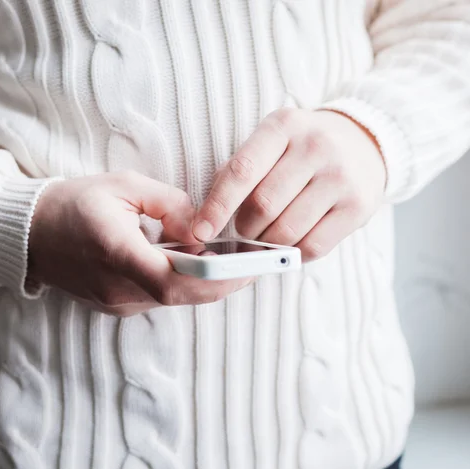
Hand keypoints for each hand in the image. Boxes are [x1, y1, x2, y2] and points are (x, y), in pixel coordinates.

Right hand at [28, 171, 250, 315]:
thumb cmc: (76, 203)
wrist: (32, 233)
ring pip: (175, 300)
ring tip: (229, 257)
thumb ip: (170, 205)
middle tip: (253, 261)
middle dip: (224, 281)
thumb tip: (200, 231)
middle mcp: (117, 287)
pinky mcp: (116, 306)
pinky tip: (194, 263)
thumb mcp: (125, 186)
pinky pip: (159, 299)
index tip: (247, 266)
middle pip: (183, 296)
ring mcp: (116, 302)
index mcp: (117, 252)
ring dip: (205, 282)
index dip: (217, 277)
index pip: (175, 280)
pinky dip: (182, 284)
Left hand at [192, 108, 385, 260]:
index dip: (217, 207)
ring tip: (267, 234)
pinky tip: (291, 241)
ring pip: (286, 231)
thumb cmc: (301, 148)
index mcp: (283, 126)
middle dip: (244, 228)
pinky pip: (313, 246)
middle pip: (263, 206)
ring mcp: (341, 177)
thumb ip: (237, 171)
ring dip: (267, 243)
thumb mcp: (269, 141)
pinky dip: (292, 253)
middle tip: (244, 229)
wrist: (364, 142)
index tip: (200, 232)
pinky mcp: (359, 206)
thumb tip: (207, 218)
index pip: (242, 172)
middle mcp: (316, 147)